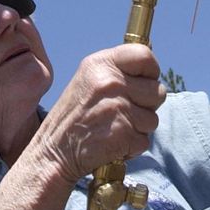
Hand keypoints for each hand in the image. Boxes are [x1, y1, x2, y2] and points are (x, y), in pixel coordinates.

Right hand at [28, 44, 165, 183]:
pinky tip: (112, 144)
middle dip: (146, 106)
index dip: (151, 71)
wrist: (52, 153)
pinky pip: (145, 141)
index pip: (145, 55)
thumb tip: (150, 70)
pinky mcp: (124, 133)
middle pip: (157, 90)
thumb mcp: (88, 80)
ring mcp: (118, 107)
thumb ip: (116, 72)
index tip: (143, 83)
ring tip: (114, 128)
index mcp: (100, 63)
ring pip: (153, 119)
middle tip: (122, 113)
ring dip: (138, 129)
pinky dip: (132, 147)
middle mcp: (110, 82)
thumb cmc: (72, 118)